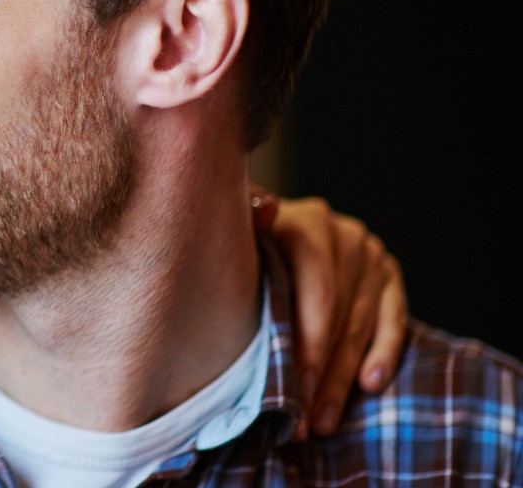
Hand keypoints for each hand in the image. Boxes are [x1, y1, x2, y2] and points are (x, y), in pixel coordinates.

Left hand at [257, 190, 407, 437]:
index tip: (296, 387)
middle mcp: (344, 235)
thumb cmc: (246, 249)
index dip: (307, 341)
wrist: (271, 229)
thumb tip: (263, 213)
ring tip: (325, 419)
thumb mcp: (240, 242)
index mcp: (304, 222)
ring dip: (343, 377)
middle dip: (322, 372)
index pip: (315, 289)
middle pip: (338, 315)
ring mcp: (371, 254)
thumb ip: (248, 239)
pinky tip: (371, 384)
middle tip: (307, 420)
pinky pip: (393, 319)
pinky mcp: (389, 274)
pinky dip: (383, 353)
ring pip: (360, 325)